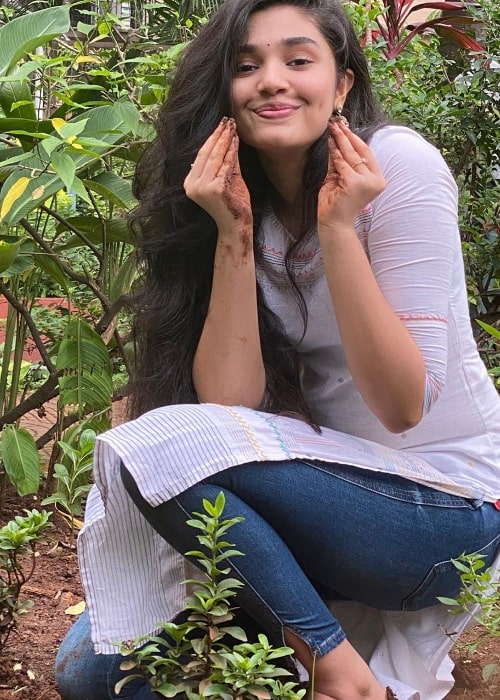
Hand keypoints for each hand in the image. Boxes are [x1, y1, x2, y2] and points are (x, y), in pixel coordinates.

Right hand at [184, 117, 251, 233]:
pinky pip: (225, 165)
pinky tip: (236, 140)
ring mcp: (202, 188)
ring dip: (225, 140)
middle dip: (218, 135)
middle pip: (206, 154)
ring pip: (215, 157)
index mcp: (190, 184)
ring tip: (232, 126)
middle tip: (227, 120)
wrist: (236, 225)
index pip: (200, 155)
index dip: (211, 138)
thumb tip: (227, 138)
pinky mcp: (215, 189)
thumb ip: (225, 161)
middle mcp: (192, 186)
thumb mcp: (227, 178)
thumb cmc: (232, 204)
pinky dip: (232, 151)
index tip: (220, 125)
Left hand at [318, 120, 384, 230]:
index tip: (345, 127)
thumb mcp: (341, 178)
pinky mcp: (353, 183)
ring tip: (332, 129)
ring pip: (351, 155)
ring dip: (340, 140)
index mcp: (377, 179)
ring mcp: (366, 182)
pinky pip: (342, 163)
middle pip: (361, 151)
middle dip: (347, 135)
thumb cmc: (337, 204)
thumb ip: (341, 162)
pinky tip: (330, 143)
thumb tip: (337, 140)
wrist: (334, 224)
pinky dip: (335, 152)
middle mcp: (376, 180)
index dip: (355, 139)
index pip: (367, 153)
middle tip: (336, 123)